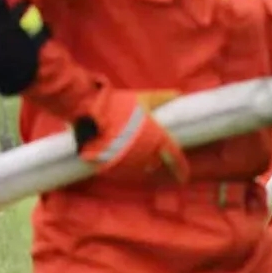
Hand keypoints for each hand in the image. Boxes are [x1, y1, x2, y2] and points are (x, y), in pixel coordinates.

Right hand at [74, 89, 189, 182]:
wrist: (88, 112)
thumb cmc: (118, 104)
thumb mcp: (142, 98)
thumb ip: (161, 98)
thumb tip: (178, 94)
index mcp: (156, 136)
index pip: (174, 157)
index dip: (181, 169)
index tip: (184, 178)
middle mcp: (145, 152)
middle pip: (156, 162)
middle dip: (156, 159)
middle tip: (152, 154)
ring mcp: (127, 160)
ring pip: (140, 168)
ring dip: (141, 163)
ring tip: (134, 153)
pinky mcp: (110, 166)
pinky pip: (124, 171)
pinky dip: (126, 167)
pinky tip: (122, 158)